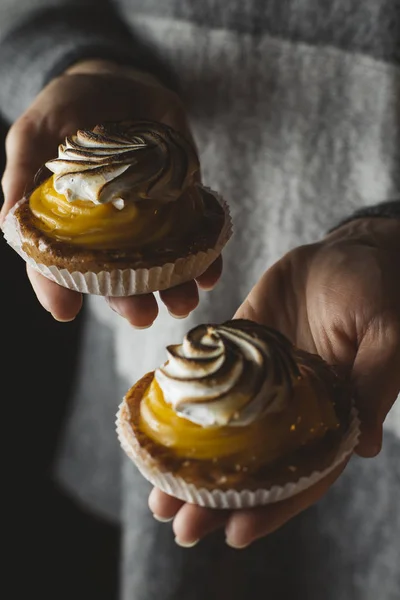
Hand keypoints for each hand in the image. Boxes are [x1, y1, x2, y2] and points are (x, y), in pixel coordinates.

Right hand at [0, 59, 221, 324]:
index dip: (57, 287)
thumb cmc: (69, 107)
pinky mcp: (180, 204)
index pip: (57, 263)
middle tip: (141, 317)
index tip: (64, 310)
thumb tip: (9, 218)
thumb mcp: (36, 131)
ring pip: (159, 265)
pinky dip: (206, 256)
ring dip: (173, 287)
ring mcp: (147, 220)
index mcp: (66, 222)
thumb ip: (22, 170)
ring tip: (183, 302)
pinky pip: (195, 236)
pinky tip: (210, 272)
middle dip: (129, 299)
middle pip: (116, 275)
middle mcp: (107, 231)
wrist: (121, 82)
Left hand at [149, 216, 399, 547]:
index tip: (235, 533)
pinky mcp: (237, 345)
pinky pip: (205, 379)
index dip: (272, 505)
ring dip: (191, 466)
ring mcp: (259, 378)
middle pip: (253, 464)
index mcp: (331, 413)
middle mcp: (291, 405)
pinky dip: (181, 405)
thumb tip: (365, 447)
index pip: (302, 472)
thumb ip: (375, 381)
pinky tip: (153, 427)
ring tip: (156, 496)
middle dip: (217, 498)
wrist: (345, 251)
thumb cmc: (376, 289)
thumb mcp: (386, 331)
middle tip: (178, 524)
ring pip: (223, 433)